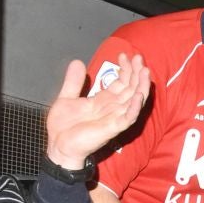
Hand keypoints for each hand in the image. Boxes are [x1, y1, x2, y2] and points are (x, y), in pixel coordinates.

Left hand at [45, 54, 150, 168]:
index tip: (124, 56)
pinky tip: (138, 96)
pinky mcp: (112, 128)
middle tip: (139, 58)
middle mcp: (113, 108)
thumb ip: (73, 82)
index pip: (121, 82)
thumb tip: (78, 62)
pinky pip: (127, 118)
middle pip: (131, 88)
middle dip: (136, 73)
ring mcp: (114, 118)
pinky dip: (134, 107)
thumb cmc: (64, 128)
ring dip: (141, 86)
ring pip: (134, 101)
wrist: (58, 146)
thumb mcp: (66, 98)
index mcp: (104, 101)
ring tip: (145, 72)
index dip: (125, 69)